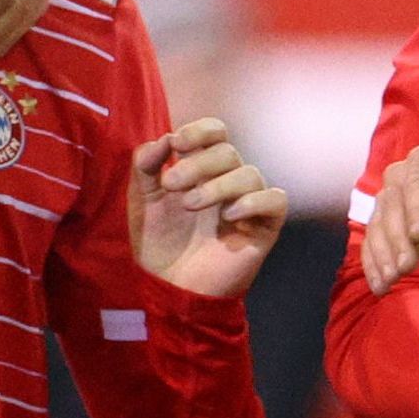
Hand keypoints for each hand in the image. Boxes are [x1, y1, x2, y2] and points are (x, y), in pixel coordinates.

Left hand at [129, 117, 289, 298]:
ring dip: (218, 185)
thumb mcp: (143, 199)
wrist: (170, 287)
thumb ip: (146, 164)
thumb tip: (163, 138)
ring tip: (190, 205)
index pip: (217, 132)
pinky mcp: (264, 228)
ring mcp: (248, 204)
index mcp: (203, 169)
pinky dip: (253, 201)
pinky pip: (275, 200)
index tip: (178, 144)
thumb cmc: (159, 242)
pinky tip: (228, 216)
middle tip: (172, 186)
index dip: (201, 130)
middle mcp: (229, 181)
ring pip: (250, 173)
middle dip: (198, 164)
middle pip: (228, 152)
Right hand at [361, 111, 418, 291]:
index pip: (416, 185)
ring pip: (378, 227)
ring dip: (382, 256)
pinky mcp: (384, 224)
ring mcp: (389, 201)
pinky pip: (373, 243)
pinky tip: (380, 287)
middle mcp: (400, 178)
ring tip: (391, 283)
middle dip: (398, 240)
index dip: (416, 210)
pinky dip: (373, 265)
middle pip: (392, 209)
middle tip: (406, 268)